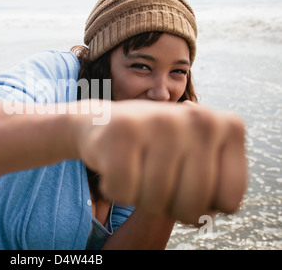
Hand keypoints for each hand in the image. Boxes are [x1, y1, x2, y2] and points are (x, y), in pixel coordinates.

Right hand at [77, 100, 247, 224]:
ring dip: (139, 197)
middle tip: (156, 179)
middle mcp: (200, 119)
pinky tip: (115, 164)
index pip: (228, 203)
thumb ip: (215, 183)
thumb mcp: (196, 160)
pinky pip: (123, 193)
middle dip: (168, 205)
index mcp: (228, 127)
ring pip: (156, 202)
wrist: (102, 122)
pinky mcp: (124, 129)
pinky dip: (115, 189)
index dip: (201, 205)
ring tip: (135, 169)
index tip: (184, 182)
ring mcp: (163, 121)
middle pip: (192, 208)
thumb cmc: (154, 147)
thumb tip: (206, 212)